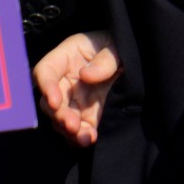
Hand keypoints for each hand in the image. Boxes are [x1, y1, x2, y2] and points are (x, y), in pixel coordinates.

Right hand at [33, 29, 120, 146]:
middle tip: (72, 125)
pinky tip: (89, 138)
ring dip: (67, 130)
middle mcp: (65, 80)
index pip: (45, 71)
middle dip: (58, 115)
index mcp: (66, 57)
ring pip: (60, 118)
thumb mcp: (115, 45)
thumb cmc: (120, 45)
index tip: (55, 102)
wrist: (138, 58)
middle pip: (49, 100)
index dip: (46, 87)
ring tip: (83, 137)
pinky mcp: (88, 115)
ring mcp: (75, 99)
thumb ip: (104, 59)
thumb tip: (85, 75)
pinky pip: (78, 129)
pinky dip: (80, 137)